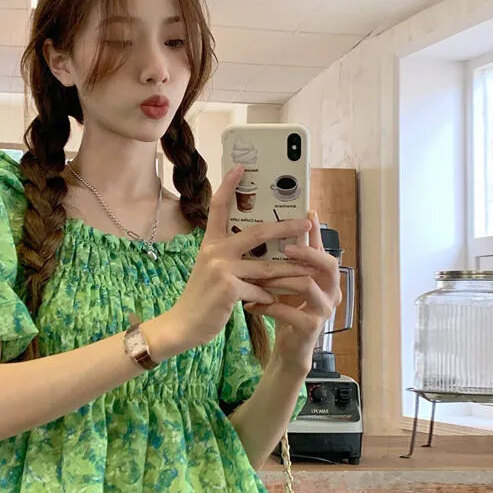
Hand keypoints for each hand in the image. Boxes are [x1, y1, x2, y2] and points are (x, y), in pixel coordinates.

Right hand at [166, 165, 315, 349]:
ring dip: (291, 271)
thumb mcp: (213, 271)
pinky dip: (271, 297)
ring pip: (266, 267)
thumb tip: (264, 251)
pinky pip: (261, 291)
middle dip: (285, 227)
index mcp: (211, 243)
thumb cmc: (203, 299)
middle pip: (257, 233)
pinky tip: (276, 302)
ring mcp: (221, 269)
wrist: (183, 325)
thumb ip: (233, 258)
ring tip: (310, 270)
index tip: (241, 167)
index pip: (219, 207)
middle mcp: (215, 251)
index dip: (228, 185)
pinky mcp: (228, 289)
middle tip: (306, 222)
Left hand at [243, 210, 342, 372]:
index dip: (318, 233)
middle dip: (307, 253)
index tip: (308, 213)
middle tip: (285, 247)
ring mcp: (324, 310)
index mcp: (327, 279)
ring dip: (279, 278)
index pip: (325, 251)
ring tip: (257, 277)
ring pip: (306, 285)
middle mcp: (332, 292)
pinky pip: (289, 311)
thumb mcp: (289, 284)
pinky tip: (250, 305)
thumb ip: (287, 263)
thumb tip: (276, 231)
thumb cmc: (289, 312)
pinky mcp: (311, 327)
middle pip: (329, 265)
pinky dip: (267, 306)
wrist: (290, 350)